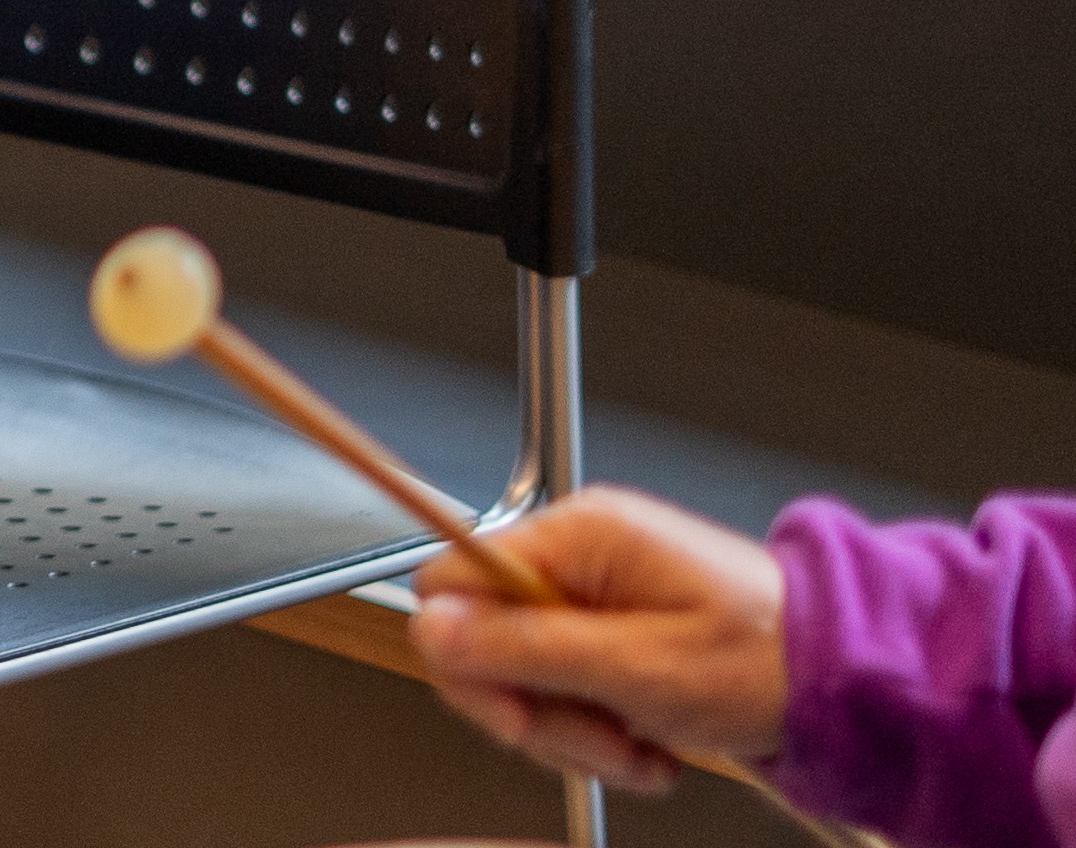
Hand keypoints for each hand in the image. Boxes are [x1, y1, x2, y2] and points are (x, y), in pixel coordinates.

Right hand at [409, 487, 790, 792]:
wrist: (849, 680)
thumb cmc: (769, 662)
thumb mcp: (638, 666)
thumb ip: (527, 646)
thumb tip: (434, 628)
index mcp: (576, 536)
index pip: (451, 581)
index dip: (471, 657)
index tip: (520, 713)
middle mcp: (576, 552)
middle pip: (484, 634)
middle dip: (534, 707)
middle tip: (596, 740)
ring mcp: (594, 589)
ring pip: (522, 669)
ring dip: (572, 729)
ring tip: (637, 748)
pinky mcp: (612, 626)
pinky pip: (564, 680)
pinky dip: (596, 725)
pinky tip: (645, 740)